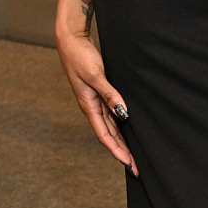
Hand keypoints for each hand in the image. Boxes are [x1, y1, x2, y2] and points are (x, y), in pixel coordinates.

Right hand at [55, 17, 138, 174]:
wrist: (71, 40)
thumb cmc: (81, 56)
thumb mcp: (96, 75)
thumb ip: (110, 94)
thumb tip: (123, 113)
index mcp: (88, 106)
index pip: (105, 135)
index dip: (117, 150)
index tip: (129, 163)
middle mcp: (91, 106)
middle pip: (109, 135)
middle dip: (121, 152)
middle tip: (136, 167)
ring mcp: (95, 100)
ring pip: (111, 126)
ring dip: (122, 141)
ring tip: (134, 154)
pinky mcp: (99, 91)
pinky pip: (111, 113)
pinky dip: (119, 124)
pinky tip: (127, 127)